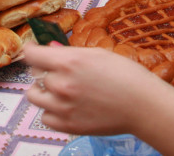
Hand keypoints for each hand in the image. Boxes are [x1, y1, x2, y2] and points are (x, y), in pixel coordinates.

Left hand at [24, 43, 169, 135]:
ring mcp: (63, 107)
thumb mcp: (98, 54)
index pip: (32, 54)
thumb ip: (70, 52)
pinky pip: (45, 117)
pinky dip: (51, 111)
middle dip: (44, 70)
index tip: (33, 50)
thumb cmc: (126, 75)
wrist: (143, 105)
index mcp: (69, 62)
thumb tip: (51, 48)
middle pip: (34, 74)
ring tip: (58, 89)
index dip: (31, 50)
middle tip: (58, 71)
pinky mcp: (68, 125)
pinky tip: (65, 106)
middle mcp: (61, 84)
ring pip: (34, 96)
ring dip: (42, 91)